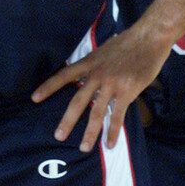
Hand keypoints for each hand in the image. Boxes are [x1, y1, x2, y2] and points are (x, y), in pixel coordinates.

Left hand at [31, 26, 170, 152]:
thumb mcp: (106, 48)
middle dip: (67, 120)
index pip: (64, 75)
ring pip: (96, 112)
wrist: (149, 38)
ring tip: (84, 147)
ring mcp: (112, 84)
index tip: (34, 98)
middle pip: (78, 100)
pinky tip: (109, 143)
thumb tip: (93, 69)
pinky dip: (112, 131)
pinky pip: (117, 115)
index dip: (49, 87)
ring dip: (90, 132)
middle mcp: (97, 74)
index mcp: (90, 62)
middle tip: (58, 136)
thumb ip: (98, 62)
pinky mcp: (127, 91)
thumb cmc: (130, 41)